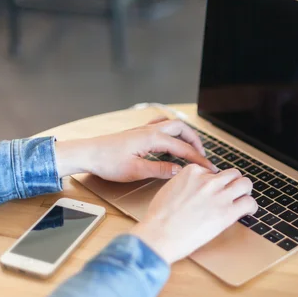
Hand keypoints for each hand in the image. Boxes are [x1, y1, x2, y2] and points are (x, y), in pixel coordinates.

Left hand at [54, 117, 217, 181]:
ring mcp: (144, 130)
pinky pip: (160, 126)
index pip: (183, 149)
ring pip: (172, 125)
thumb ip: (160, 170)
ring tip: (191, 148)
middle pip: (182, 130)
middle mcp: (150, 130)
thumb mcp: (136, 171)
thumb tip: (180, 170)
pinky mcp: (137, 133)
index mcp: (153, 139)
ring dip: (184, 134)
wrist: (87, 153)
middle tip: (203, 157)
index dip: (198, 159)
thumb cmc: (108, 162)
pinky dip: (170, 131)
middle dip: (196, 142)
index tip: (209, 168)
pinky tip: (170, 139)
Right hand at [129, 165, 256, 263]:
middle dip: (233, 183)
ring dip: (245, 191)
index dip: (215, 182)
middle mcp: (208, 180)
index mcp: (192, 172)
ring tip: (243, 199)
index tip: (214, 191)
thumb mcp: (169, 190)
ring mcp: (219, 195)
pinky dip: (252, 207)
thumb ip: (185, 185)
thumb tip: (193, 190)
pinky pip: (249, 202)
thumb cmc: (159, 218)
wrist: (159, 234)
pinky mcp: (227, 212)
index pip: (212, 171)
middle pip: (232, 174)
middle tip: (233, 193)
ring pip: (245, 183)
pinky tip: (248, 211)